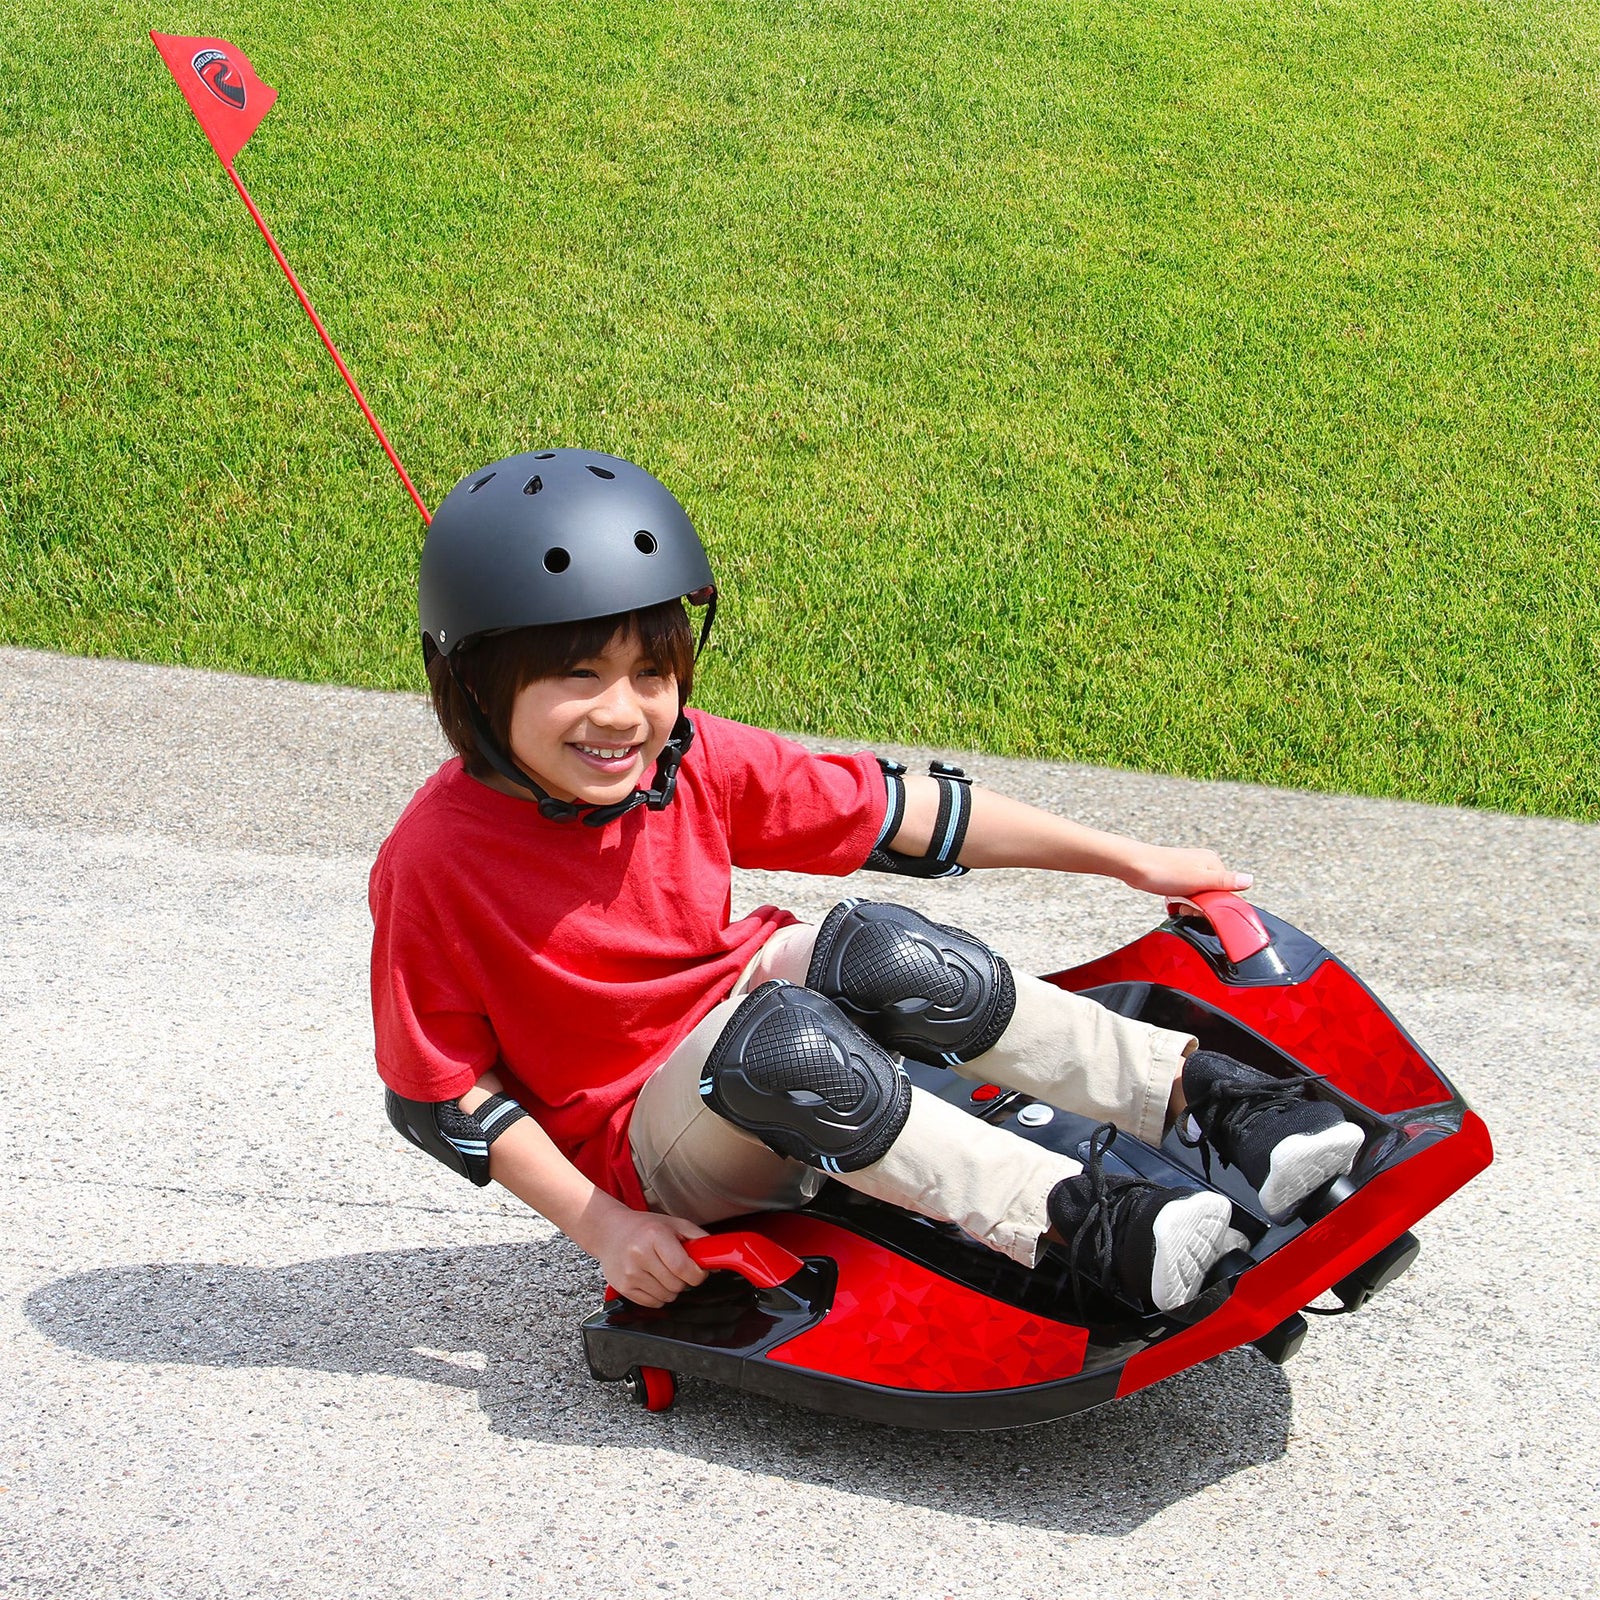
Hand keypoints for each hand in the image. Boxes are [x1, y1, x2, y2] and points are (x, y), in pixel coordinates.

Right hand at [593, 1209, 708, 1307]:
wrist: (610, 1231)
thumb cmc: (644, 1227)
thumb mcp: (674, 1224)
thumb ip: (698, 1238)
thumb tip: (716, 1260)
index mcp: (655, 1236)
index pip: (683, 1267)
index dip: (697, 1274)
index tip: (699, 1272)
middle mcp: (639, 1255)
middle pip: (677, 1284)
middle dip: (684, 1279)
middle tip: (678, 1267)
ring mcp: (630, 1273)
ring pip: (667, 1296)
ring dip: (672, 1288)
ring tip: (663, 1271)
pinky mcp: (623, 1288)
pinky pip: (653, 1303)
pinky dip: (659, 1295)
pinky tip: (653, 1279)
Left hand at [1122, 844, 1252, 899]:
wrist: (1133, 867)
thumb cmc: (1161, 871)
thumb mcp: (1198, 880)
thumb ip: (1224, 882)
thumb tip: (1250, 880)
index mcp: (1213, 862)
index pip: (1228, 891)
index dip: (1216, 905)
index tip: (1202, 908)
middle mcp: (1204, 863)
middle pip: (1213, 895)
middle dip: (1201, 906)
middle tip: (1186, 905)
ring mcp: (1190, 869)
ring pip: (1198, 897)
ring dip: (1189, 905)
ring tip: (1177, 901)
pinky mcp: (1177, 876)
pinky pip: (1186, 895)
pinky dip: (1180, 901)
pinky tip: (1172, 899)